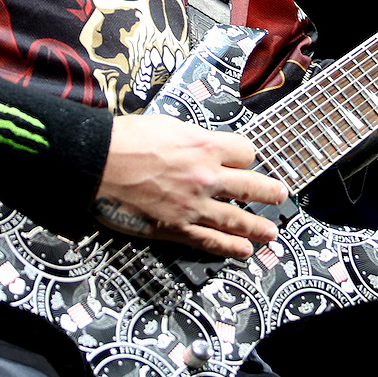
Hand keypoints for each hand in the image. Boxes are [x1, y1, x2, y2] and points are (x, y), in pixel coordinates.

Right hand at [93, 114, 287, 256]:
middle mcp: (205, 176)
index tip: (245, 160)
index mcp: (204, 146)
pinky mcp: (176, 227)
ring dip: (257, 226)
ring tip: (271, 233)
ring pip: (236, 218)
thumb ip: (191, 138)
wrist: (98, 162)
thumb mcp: (167, 125)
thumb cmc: (124, 139)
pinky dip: (229, 248)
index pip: (244, 152)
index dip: (245, 156)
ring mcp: (193, 204)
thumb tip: (199, 144)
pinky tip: (243, 251)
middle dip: (269, 192)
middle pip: (250, 186)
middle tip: (280, 196)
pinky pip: (210, 240)